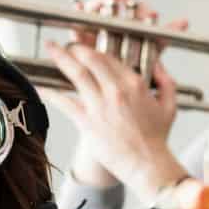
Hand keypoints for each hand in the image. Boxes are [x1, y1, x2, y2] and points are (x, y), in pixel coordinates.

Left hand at [47, 0, 190, 194]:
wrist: (147, 164)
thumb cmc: (157, 139)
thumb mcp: (169, 105)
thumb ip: (165, 81)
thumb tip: (158, 65)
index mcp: (135, 83)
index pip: (110, 57)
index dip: (94, 48)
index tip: (86, 46)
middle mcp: (116, 90)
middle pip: (90, 59)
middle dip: (74, 47)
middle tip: (65, 44)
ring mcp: (100, 105)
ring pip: (76, 74)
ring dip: (61, 58)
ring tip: (50, 48)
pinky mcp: (87, 122)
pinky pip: (64, 102)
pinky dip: (50, 92)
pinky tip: (39, 85)